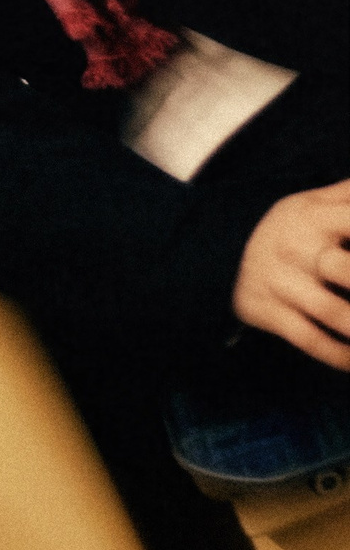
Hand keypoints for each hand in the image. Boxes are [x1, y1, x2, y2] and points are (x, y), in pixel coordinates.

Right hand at [233, 182, 349, 367]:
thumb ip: (348, 194)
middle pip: (346, 271)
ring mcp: (281, 283)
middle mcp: (296, 248)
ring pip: (334, 314)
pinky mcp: (268, 313)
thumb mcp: (310, 203)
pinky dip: (341, 355)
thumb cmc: (285, 229)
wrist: (214, 253)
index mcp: (313, 216)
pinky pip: (310, 341)